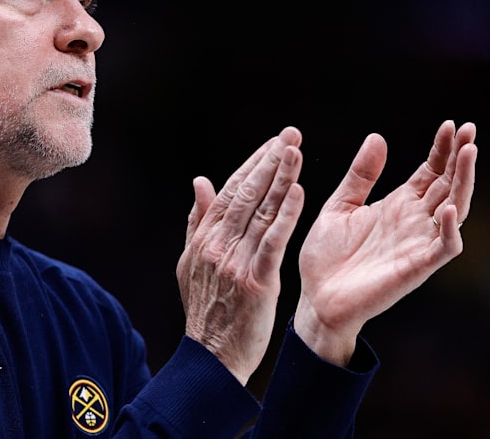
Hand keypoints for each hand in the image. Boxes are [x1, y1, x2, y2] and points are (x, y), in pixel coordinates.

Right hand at [176, 127, 304, 384]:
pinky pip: (273, 241)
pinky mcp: (256, 280)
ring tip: (296, 151)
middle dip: (269, 161)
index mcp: (203, 238)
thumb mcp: (190, 262)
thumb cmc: (206, 309)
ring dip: (280, 178)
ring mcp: (235, 261)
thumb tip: (200, 181)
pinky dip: (285, 215)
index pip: (229, 191)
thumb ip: (197, 221)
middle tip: (290, 134)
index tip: (273, 142)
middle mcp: (217, 244)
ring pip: (260, 211)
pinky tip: (299, 193)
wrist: (212, 355)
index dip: (253, 164)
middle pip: (245, 194)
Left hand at [293, 120, 477, 364]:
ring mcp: (417, 243)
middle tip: (469, 130)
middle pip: (448, 185)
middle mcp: (414, 222)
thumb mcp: (340, 206)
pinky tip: (445, 206)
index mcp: (398, 206)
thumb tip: (377, 136)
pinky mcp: (416, 267)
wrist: (315, 298)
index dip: (442, 150)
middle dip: (461, 158)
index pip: (430, 172)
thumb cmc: (326, 256)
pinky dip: (449, 228)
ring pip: (454, 209)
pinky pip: (444, 247)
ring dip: (464, 183)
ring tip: (468, 153)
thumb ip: (360, 175)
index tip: (449, 125)